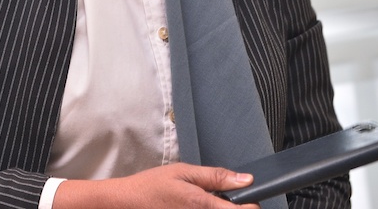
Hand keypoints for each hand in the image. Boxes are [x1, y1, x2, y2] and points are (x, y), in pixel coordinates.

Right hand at [53, 162, 258, 208]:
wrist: (127, 203)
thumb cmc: (152, 185)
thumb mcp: (184, 172)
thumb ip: (216, 176)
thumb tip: (246, 180)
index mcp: (201, 205)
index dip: (250, 206)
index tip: (249, 199)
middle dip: (233, 208)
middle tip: (222, 198)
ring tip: (203, 203)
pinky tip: (196, 208)